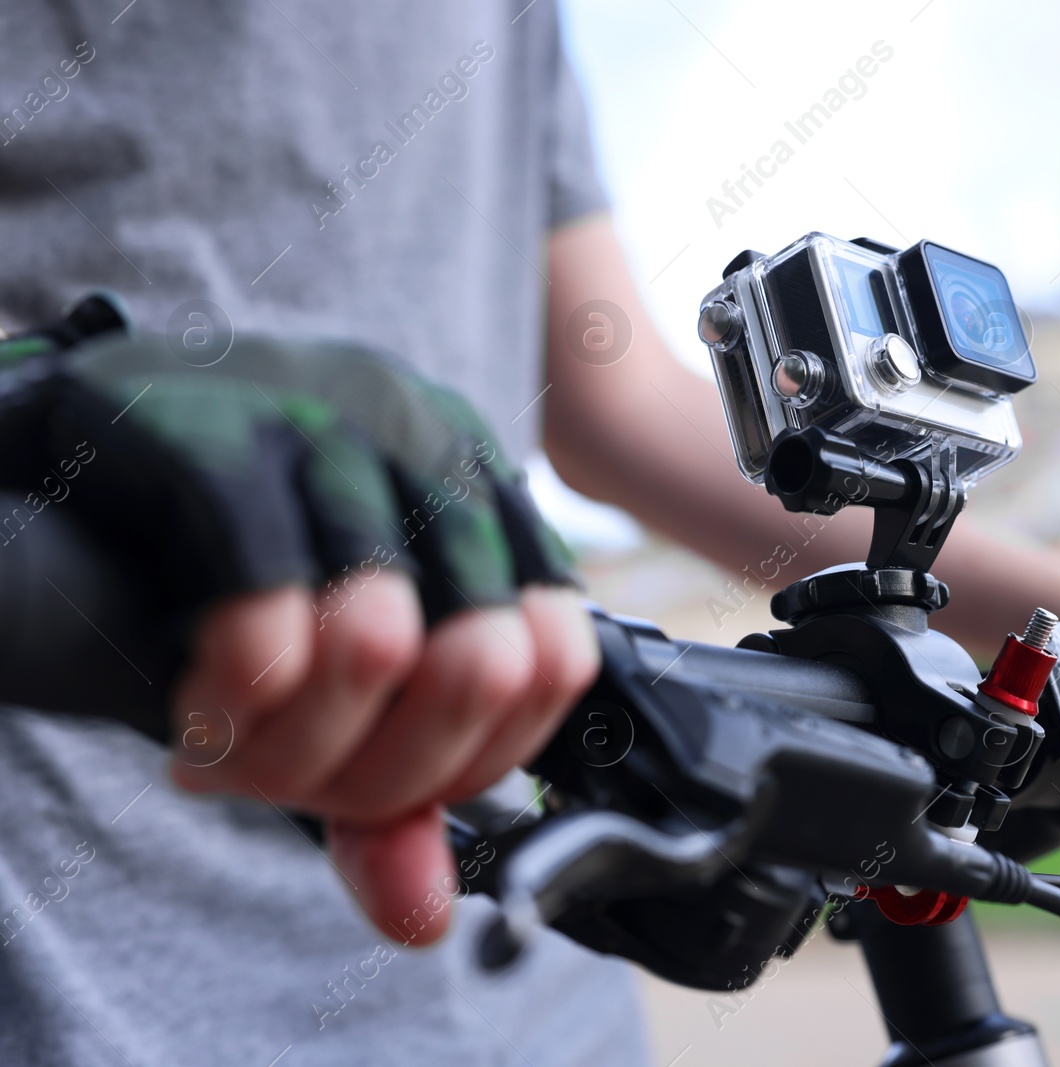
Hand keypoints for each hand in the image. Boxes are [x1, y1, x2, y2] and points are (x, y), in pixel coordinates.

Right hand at [0, 314, 590, 943]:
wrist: (93, 428)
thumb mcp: (333, 668)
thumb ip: (389, 790)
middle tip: (283, 784)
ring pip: (379, 644)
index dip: (477, 758)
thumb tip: (424, 921)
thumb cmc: (231, 555)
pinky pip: (266, 602)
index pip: (559, 661)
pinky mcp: (224, 440)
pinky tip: (198, 712)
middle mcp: (433, 450)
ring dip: (295, 749)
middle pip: (484, 666)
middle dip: (381, 773)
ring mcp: (333, 430)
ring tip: (224, 755)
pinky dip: (234, 696)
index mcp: (486, 495)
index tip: (382, 784)